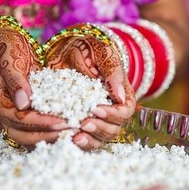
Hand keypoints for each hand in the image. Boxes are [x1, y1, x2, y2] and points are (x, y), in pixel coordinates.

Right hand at [0, 26, 68, 146]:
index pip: (17, 119)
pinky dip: (50, 132)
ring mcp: (10, 115)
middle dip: (47, 135)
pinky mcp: (21, 114)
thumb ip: (15, 79)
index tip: (62, 122)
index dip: (40, 122)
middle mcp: (1, 112)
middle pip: (21, 135)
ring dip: (49, 138)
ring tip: (73, 132)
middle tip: (72, 130)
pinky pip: (34, 129)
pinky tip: (68, 129)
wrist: (1, 44)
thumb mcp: (8, 57)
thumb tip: (23, 104)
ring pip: (28, 137)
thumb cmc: (4, 47)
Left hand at [45, 31, 135, 149]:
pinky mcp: (77, 124)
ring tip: (74, 137)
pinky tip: (64, 138)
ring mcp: (94, 120)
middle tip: (83, 124)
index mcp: (121, 96)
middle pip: (112, 130)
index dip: (113, 114)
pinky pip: (80, 139)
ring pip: (97, 139)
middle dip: (99, 129)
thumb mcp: (101, 53)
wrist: (65, 50)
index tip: (96, 110)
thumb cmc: (87, 49)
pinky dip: (73, 141)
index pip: (124, 112)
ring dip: (88, 140)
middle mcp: (110, 111)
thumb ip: (113, 71)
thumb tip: (121, 96)